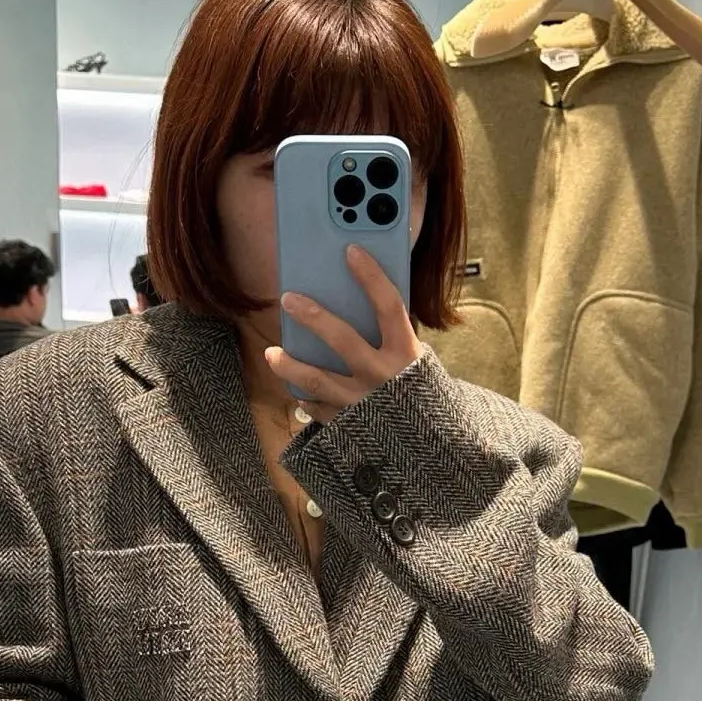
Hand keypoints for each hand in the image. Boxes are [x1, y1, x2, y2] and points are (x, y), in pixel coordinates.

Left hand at [264, 245, 420, 423]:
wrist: (429, 450)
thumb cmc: (418, 396)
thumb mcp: (415, 363)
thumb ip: (393, 338)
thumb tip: (358, 303)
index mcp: (406, 354)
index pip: (388, 306)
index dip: (370, 276)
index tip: (351, 251)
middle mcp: (383, 377)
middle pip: (342, 339)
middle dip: (313, 316)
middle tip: (288, 299)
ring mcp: (363, 404)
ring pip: (316, 380)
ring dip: (290, 366)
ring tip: (272, 353)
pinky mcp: (348, 428)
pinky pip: (318, 409)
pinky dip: (305, 398)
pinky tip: (295, 389)